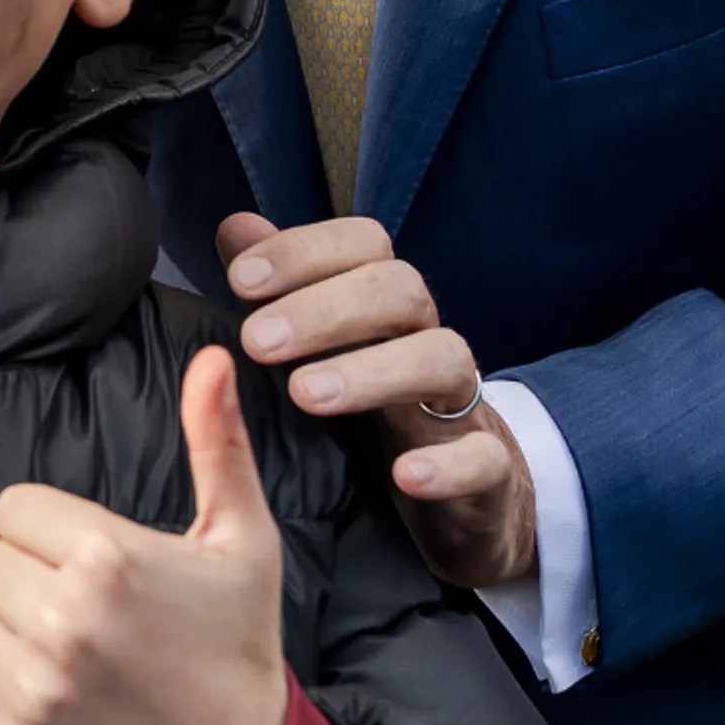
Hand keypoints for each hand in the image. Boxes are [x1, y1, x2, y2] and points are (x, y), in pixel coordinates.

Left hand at [0, 346, 285, 724]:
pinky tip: (52, 701)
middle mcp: (60, 622)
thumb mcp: (242, 543)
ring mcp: (30, 692)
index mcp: (105, 557)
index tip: (95, 564)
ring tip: (76, 661)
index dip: (51, 534)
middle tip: (89, 616)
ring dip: (10, 638)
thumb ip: (216, 444)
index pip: (12, 509)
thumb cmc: (239, 654)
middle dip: (30, 582)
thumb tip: (210, 358)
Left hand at [215, 213, 534, 587]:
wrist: (465, 495)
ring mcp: (461, 407)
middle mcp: (425, 343)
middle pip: (401, 290)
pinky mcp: (488, 473)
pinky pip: (485, 459)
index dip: (304, 250)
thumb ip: (280, 291)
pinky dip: (449, 465)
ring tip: (306, 395)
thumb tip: (235, 229)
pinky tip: (404, 475)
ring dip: (375, 372)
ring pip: (446, 359)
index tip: (241, 280)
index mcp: (385, 309)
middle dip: (325, 309)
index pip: (364, 245)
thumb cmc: (376, 410)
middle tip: (258, 342)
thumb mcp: (324, 352)